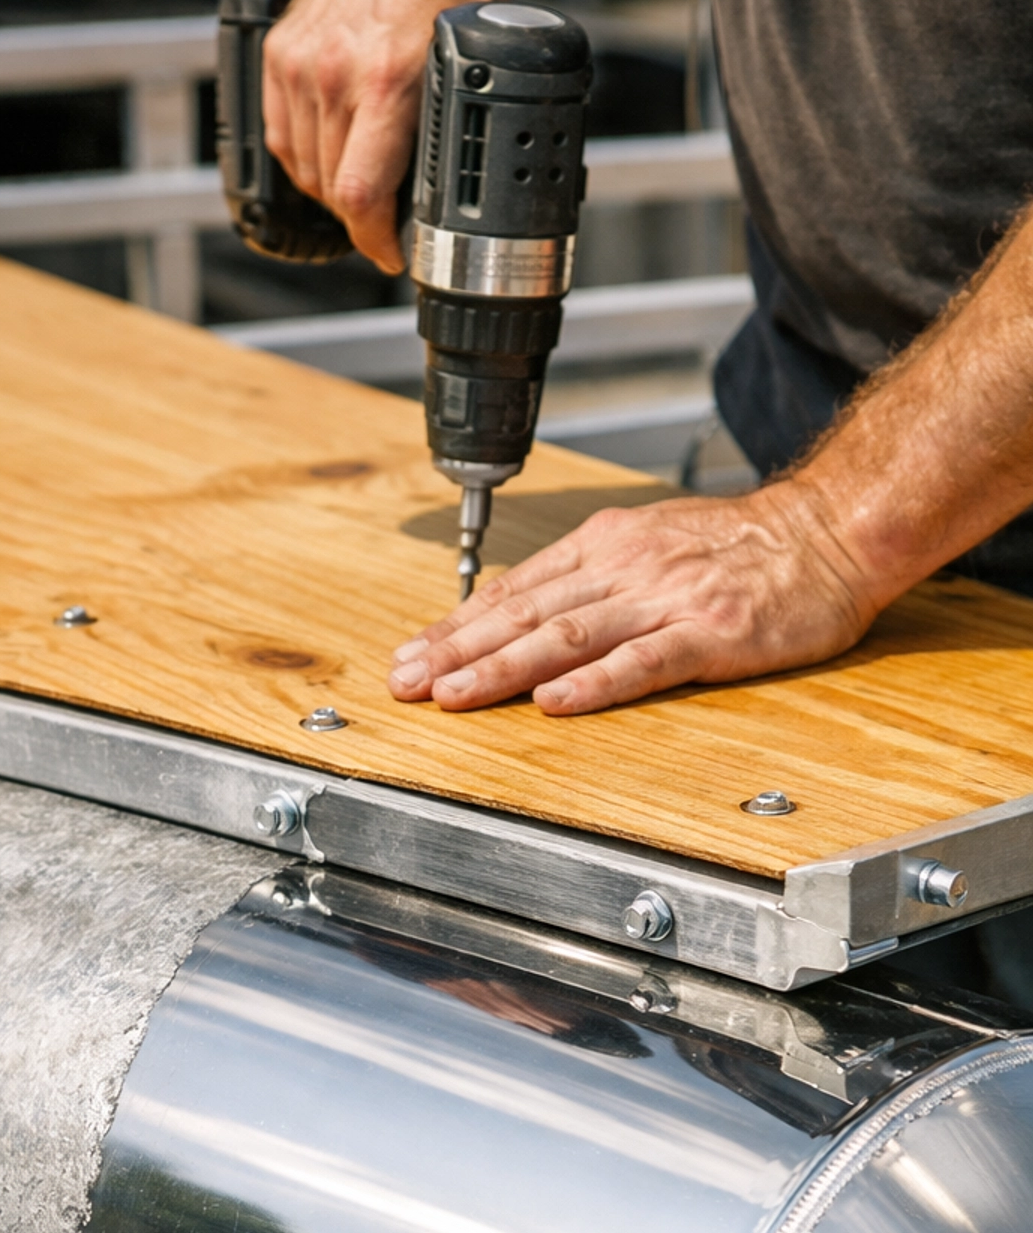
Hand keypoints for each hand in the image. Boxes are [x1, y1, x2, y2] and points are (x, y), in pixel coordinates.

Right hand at [262, 0, 498, 272]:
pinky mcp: (280, 53)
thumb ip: (463, 128)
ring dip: (331, 190)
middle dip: (361, 217)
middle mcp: (337, 73)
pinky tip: (330, 155)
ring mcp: (301, 63)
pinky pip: (281, 135)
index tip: (391, 254)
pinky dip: (303, 158)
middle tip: (385, 221)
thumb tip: (471, 196)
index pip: (361, 195)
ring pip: (303, 169)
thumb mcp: (479, 64)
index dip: (375, 240)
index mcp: (389, 82)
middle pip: (332, 189)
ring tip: (362, 185)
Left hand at [387, 486, 882, 713]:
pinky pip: (644, 661)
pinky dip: (595, 683)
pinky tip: (555, 701)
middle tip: (406, 683)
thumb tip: (514, 609)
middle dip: (457, 651)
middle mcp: (626, 568)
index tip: (409, 655)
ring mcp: (667, 601)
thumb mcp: (647, 541)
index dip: (455, 626)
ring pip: (568, 636)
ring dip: (503, 668)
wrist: (826, 531)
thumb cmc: (738, 547)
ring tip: (454, 695)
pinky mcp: (711, 634)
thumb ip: (584, 577)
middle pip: (525, 613)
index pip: (514, 589)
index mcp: (605, 547)